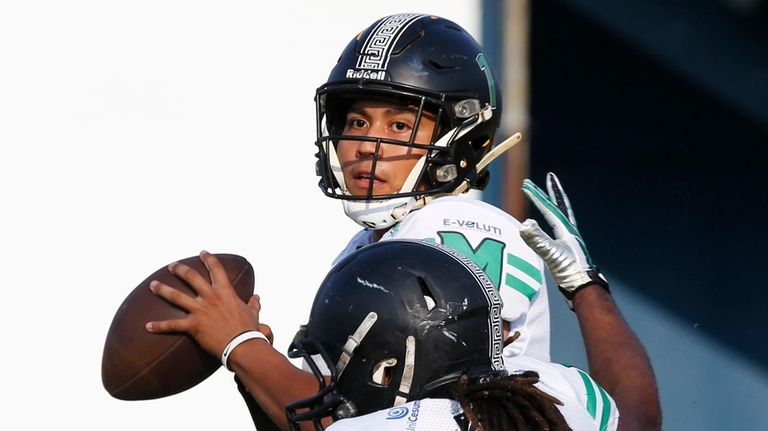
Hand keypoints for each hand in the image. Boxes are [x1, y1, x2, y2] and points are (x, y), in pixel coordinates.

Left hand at [145, 250, 268, 356]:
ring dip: (163, 290)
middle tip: (171, 266)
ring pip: (176, 296)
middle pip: (191, 277)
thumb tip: (256, 297)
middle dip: (179, 269)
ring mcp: (200, 310)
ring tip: (153, 285)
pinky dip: (159, 326)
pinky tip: (148, 326)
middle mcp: (210, 297)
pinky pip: (172, 325)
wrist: (242, 345)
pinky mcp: (193, 325)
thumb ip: (253, 303)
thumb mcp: (253, 313)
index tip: (202, 252)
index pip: (216, 269)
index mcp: (225, 292)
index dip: (208, 259)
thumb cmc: (249, 329)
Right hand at [519, 172, 608, 308]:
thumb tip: (525, 224)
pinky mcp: (567, 250)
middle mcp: (570, 232)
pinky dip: (553, 222)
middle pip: (560, 206)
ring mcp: (569, 241)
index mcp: (567, 230)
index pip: (549, 208)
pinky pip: (558, 229)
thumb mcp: (552, 254)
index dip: (538, 196)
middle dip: (553, 192)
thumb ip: (538, 239)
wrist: (583, 288)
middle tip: (550, 177)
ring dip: (554, 205)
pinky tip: (550, 227)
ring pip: (561, 216)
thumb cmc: (570, 271)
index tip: (526, 184)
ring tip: (550, 199)